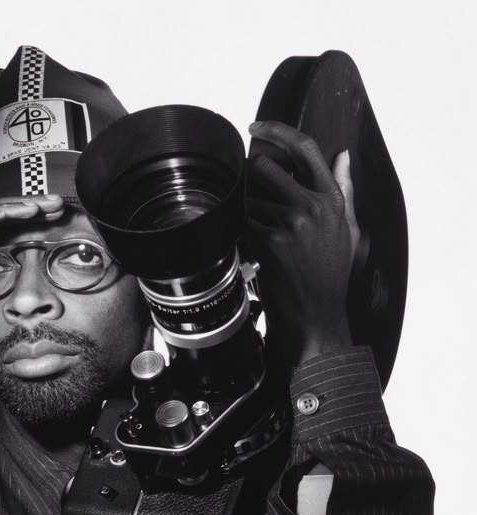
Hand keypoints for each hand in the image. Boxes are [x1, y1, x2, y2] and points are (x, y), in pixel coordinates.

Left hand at [245, 121, 356, 367]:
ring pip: (248, 197)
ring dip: (243, 210)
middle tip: (247, 193)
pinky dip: (238, 230)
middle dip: (250, 179)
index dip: (277, 130)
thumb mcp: (348, 229)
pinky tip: (247, 244)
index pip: (305, 147)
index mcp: (332, 198)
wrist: (317, 313)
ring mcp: (291, 223)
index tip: (256, 127)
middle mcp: (313, 206)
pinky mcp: (270, 242)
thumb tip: (343, 156)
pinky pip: (241, 222)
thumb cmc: (331, 274)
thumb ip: (344, 190)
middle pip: (266, 167)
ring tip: (254, 231)